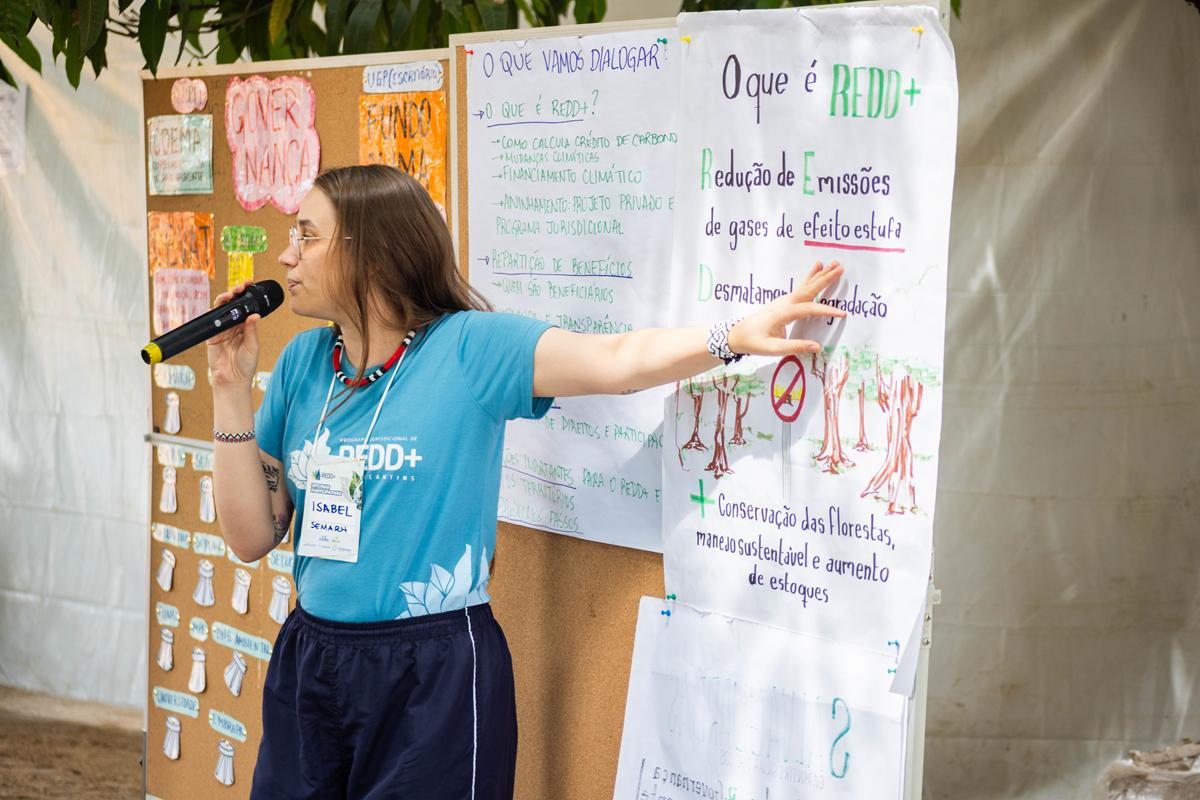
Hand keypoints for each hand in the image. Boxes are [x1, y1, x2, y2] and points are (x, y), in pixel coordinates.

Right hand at [206, 280, 260, 388]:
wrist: (233, 379)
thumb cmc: (245, 364)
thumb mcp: (252, 346)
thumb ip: (252, 330)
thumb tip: (255, 315)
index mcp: (244, 326)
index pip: (245, 306)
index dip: (246, 295)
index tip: (251, 285)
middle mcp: (232, 325)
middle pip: (232, 304)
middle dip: (235, 293)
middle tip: (241, 287)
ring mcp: (221, 329)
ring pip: (220, 309)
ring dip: (225, 299)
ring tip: (231, 293)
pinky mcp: (211, 335)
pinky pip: (211, 321)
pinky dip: (214, 312)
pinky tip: (219, 307)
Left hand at [727, 261, 845, 355]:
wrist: (737, 334)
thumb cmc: (754, 342)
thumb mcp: (773, 348)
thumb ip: (795, 346)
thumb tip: (817, 346)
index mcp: (782, 313)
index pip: (808, 309)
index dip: (825, 311)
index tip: (842, 313)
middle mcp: (784, 303)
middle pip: (808, 289)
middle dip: (824, 279)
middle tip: (840, 267)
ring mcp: (783, 300)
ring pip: (805, 286)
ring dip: (819, 275)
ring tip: (832, 263)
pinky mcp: (783, 302)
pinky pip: (801, 288)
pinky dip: (811, 279)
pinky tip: (816, 270)